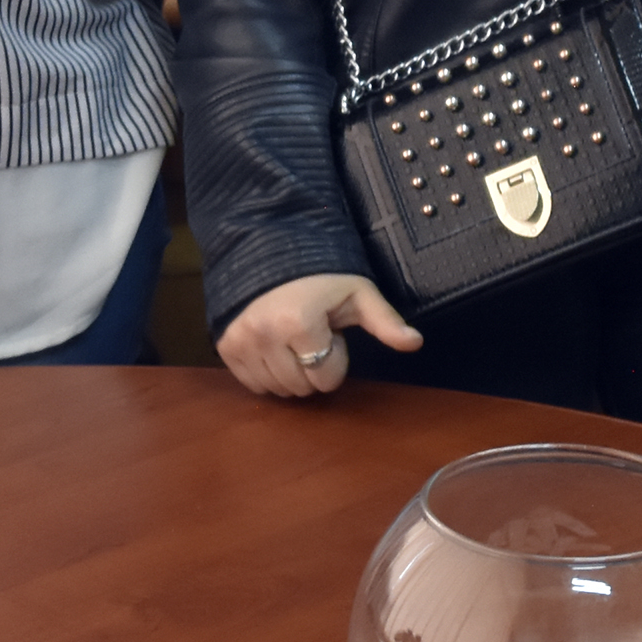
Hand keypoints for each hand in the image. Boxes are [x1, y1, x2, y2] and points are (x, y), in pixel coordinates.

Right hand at [216, 274, 422, 398]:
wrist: (270, 251)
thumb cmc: (321, 276)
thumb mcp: (358, 293)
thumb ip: (385, 321)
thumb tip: (415, 342)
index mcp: (300, 323)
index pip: (328, 378)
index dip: (337, 357)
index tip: (331, 332)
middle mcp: (265, 335)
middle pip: (303, 389)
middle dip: (314, 367)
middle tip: (313, 335)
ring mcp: (241, 341)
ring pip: (278, 390)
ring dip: (291, 373)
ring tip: (294, 339)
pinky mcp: (226, 346)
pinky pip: (253, 384)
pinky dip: (267, 373)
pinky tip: (275, 348)